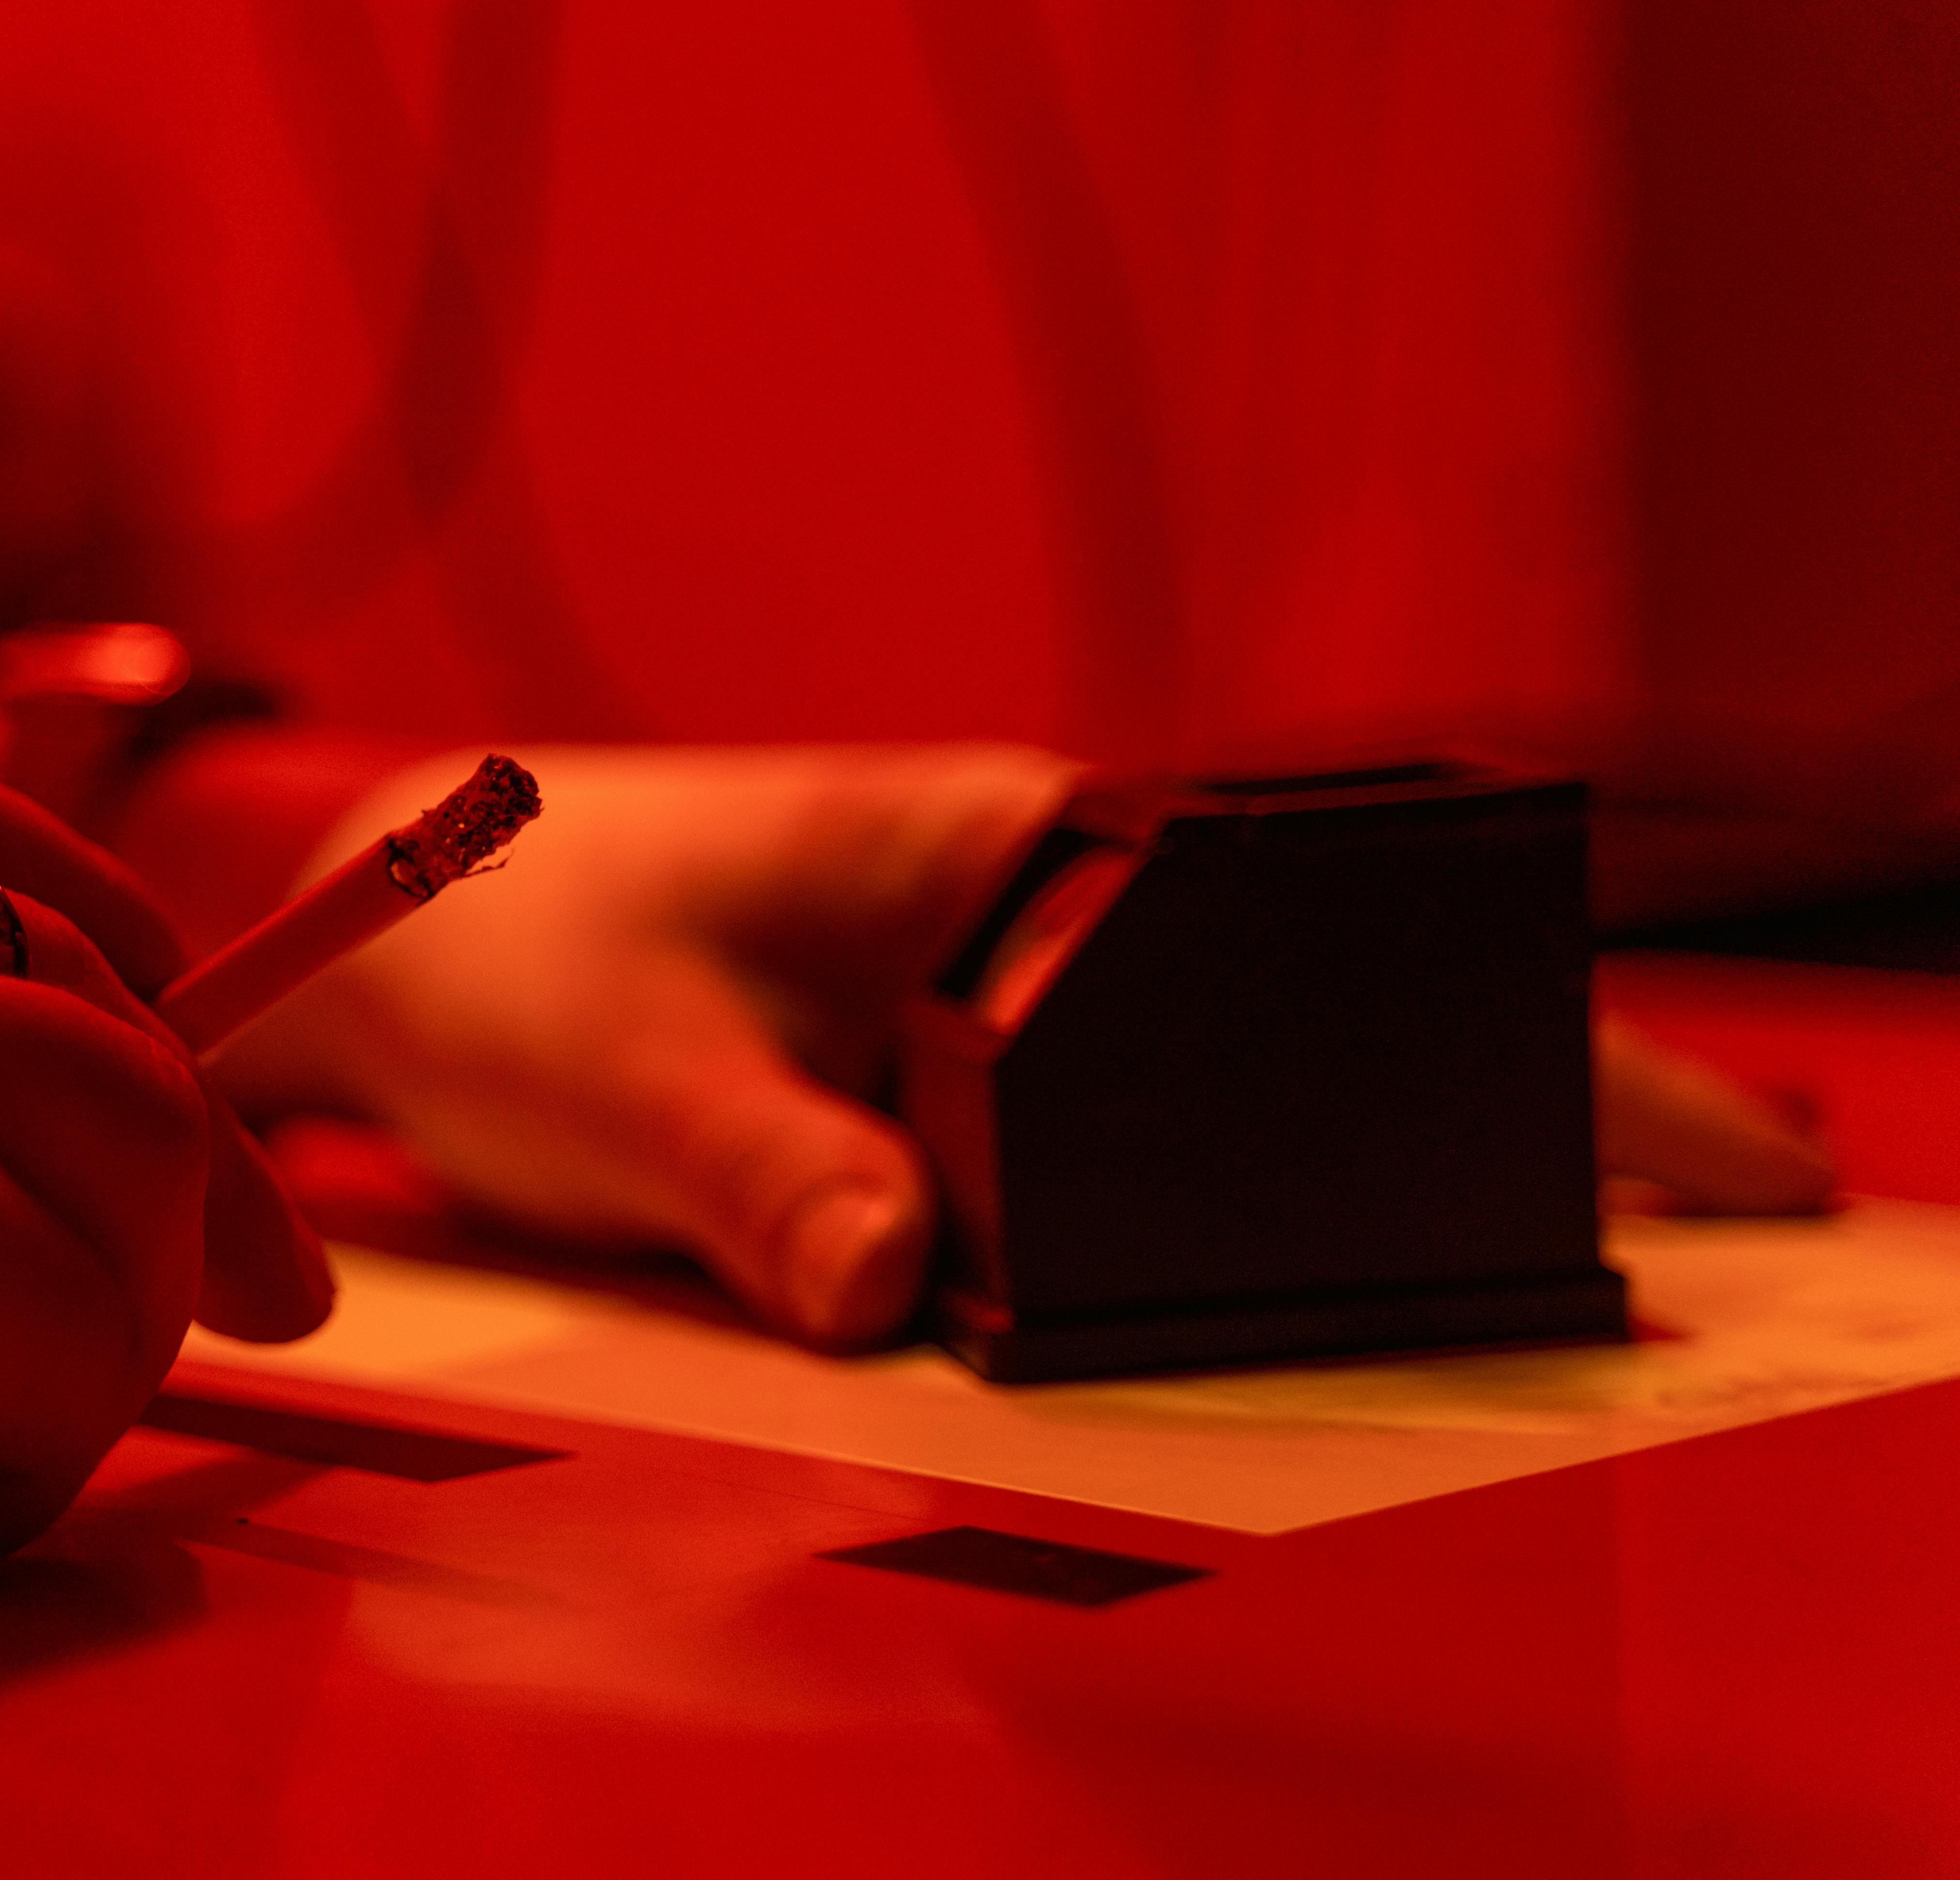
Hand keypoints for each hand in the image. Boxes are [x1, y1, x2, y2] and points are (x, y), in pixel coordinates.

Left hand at [217, 745, 1835, 1351]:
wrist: (419, 931)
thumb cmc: (512, 950)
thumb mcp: (621, 1066)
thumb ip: (761, 1171)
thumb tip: (910, 1284)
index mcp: (993, 838)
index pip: (1286, 921)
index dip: (1477, 1015)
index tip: (1640, 1124)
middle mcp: (1025, 900)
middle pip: (1297, 1001)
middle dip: (1482, 1090)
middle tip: (1702, 1199)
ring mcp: (1000, 986)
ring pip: (1217, 1080)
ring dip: (1357, 1150)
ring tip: (1542, 1241)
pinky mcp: (953, 1067)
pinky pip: (1111, 1140)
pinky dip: (1205, 1198)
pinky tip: (1300, 1267)